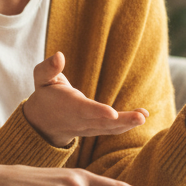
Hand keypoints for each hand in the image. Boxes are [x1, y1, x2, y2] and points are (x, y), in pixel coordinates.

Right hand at [22, 52, 146, 146]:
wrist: (44, 122)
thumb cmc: (46, 95)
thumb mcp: (41, 78)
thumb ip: (49, 68)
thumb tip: (59, 55)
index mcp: (68, 106)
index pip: (84, 110)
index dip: (98, 111)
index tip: (112, 113)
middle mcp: (81, 120)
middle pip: (103, 123)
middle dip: (123, 121)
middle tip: (141, 118)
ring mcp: (89, 127)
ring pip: (110, 128)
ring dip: (128, 123)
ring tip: (143, 116)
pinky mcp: (96, 129)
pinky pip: (112, 129)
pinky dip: (126, 125)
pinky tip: (141, 117)